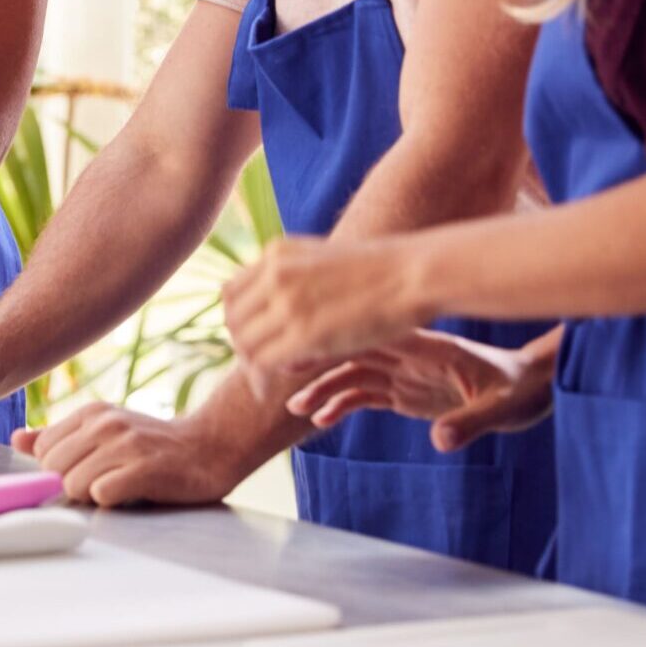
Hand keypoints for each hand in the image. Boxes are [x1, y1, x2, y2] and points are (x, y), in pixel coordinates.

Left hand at [13, 402, 240, 506]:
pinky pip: (102, 495)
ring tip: (118, 487)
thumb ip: (60, 436)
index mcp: (90, 413)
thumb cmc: (153, 445)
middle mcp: (105, 423)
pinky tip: (130, 493)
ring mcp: (125, 444)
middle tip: (104, 483)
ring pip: (73, 484)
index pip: (44, 451)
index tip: (86, 472)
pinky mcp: (144, 468)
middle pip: (54, 470)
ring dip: (92, 496)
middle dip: (72, 485)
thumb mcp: (104, 430)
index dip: (60, 470)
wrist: (209, 448)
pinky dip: (111, 502)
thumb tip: (18, 439)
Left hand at [224, 237, 429, 381]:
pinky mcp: (305, 333)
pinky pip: (263, 362)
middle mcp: (275, 274)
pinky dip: (260, 380)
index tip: (249, 341)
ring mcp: (288, 302)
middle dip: (240, 346)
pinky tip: (270, 393)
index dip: (235, 321)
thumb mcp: (328, 261)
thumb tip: (275, 307)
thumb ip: (298, 278)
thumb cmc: (383, 270)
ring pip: (244, 342)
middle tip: (254, 368)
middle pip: (232, 318)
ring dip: (249, 366)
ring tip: (263, 383)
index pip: (231, 292)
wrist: (414, 272)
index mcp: (278, 253)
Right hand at [283, 329, 550, 451]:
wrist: (535, 388)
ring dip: (322, 386)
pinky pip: (363, 393)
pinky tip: (320, 421)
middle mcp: (408, 354)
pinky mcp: (405, 390)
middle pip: (350, 351)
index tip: (301, 349)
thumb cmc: (522, 391)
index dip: (335, 342)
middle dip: (314, 361)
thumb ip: (470, 423)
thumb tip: (439, 441)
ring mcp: (404, 371)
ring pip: (350, 373)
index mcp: (427, 347)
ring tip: (295, 409)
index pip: (372, 338)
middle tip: (277, 376)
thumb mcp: (502, 409)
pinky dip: (340, 404)